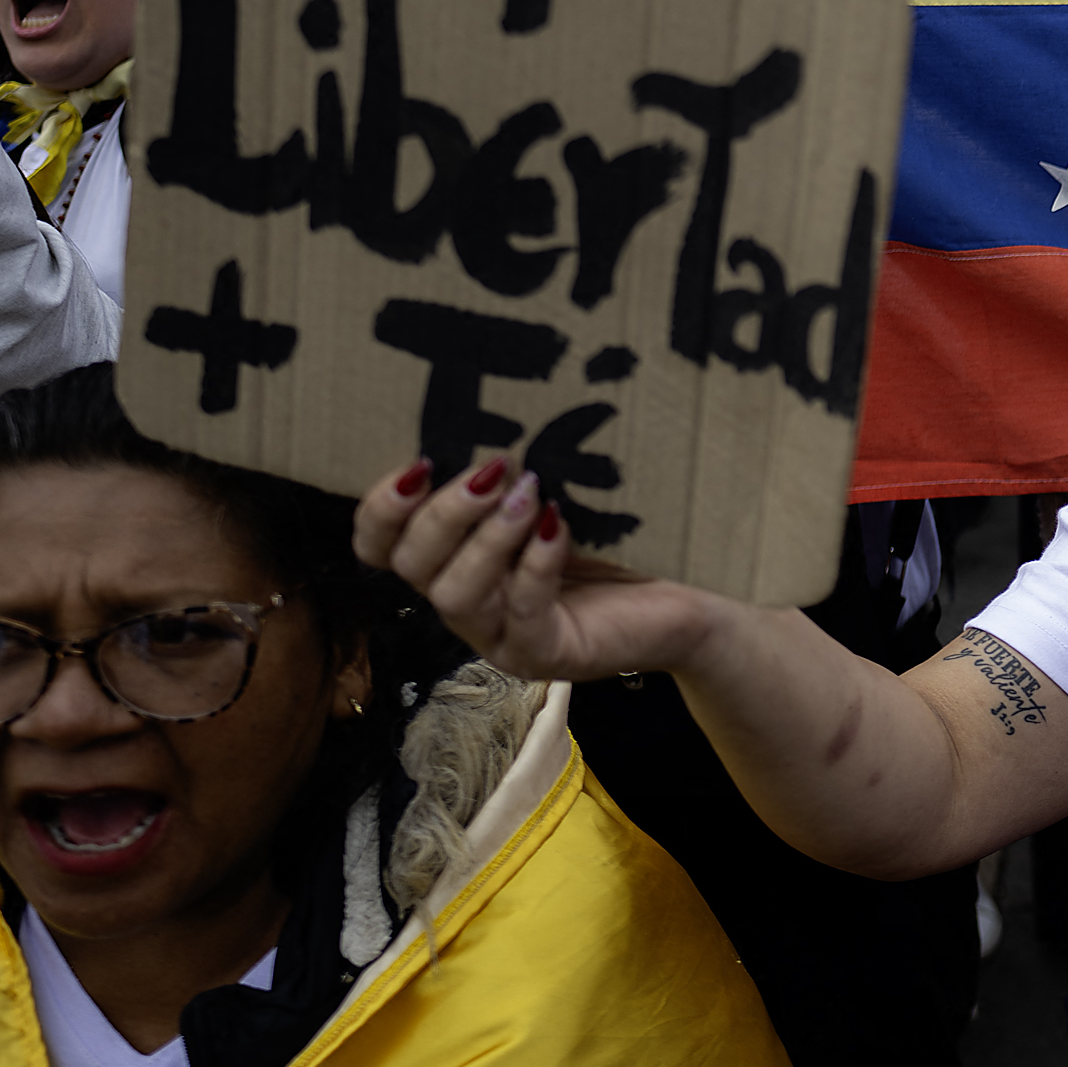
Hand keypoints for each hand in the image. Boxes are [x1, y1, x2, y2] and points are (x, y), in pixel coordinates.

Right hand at [357, 456, 714, 683]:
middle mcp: (465, 604)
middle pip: (411, 565)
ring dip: (487, 537)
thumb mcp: (553, 492)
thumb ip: (510, 468)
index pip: (378, 546)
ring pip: (455, 595)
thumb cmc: (616, 536)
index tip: (418, 460)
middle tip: (492, 467)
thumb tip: (488, 411)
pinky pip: (522, 614)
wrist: (689, 591)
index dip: (381, 508)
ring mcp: (501, 638)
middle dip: (443, 512)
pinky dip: (535, 565)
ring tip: (528, 493)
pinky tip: (556, 527)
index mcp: (451, 562)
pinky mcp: (546, 655)